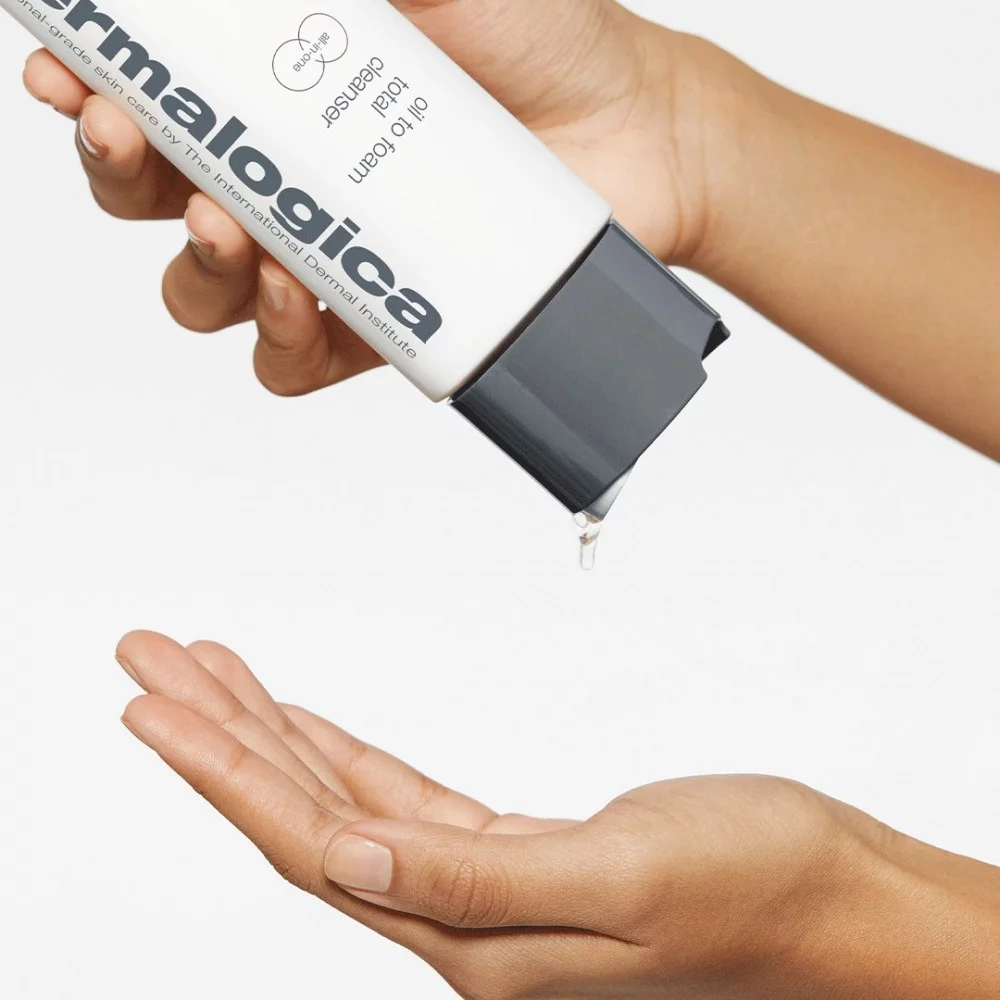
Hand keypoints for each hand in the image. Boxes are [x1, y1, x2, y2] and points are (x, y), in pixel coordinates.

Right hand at [21, 2, 731, 396]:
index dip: (88, 89)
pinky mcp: (376, 324)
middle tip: (137, 138)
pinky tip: (302, 293)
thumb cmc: (540, 38)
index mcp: (275, 89)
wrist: (634, 129)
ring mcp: (328, 256)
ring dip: (194, 266)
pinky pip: (291, 361)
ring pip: (206, 292)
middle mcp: (286, 177)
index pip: (149, 97)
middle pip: (147, 200)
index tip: (68, 70)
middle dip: (122, 176)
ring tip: (232, 229)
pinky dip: (278, 337)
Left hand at [114, 632, 999, 999]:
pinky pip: (400, 795)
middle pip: (304, 814)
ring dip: (270, 733)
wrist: (834, 896)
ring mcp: (483, 886)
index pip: (310, 845)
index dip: (222, 772)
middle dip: (219, 733)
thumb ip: (476, 881)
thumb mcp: (626, 877)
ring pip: (342, 798)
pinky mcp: (516, 853)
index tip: (154, 706)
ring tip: (207, 675)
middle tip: (152, 663)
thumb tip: (349, 860)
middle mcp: (461, 921)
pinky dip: (342, 751)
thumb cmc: (759, 890)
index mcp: (476, 940)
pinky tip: (304, 723)